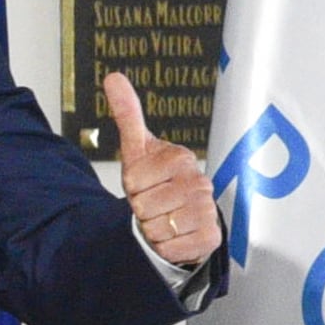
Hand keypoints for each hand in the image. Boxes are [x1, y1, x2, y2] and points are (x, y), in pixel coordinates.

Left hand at [109, 72, 220, 267]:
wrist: (173, 219)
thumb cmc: (154, 185)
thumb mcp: (137, 151)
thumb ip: (128, 115)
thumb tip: (113, 77)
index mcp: (182, 159)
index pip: (135, 179)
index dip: (131, 187)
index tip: (142, 186)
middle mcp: (200, 183)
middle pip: (144, 205)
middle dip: (140, 210)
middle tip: (151, 206)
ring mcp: (209, 210)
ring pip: (157, 227)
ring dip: (151, 230)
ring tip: (161, 221)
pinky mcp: (211, 238)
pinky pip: (172, 247)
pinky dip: (165, 247)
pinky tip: (173, 237)